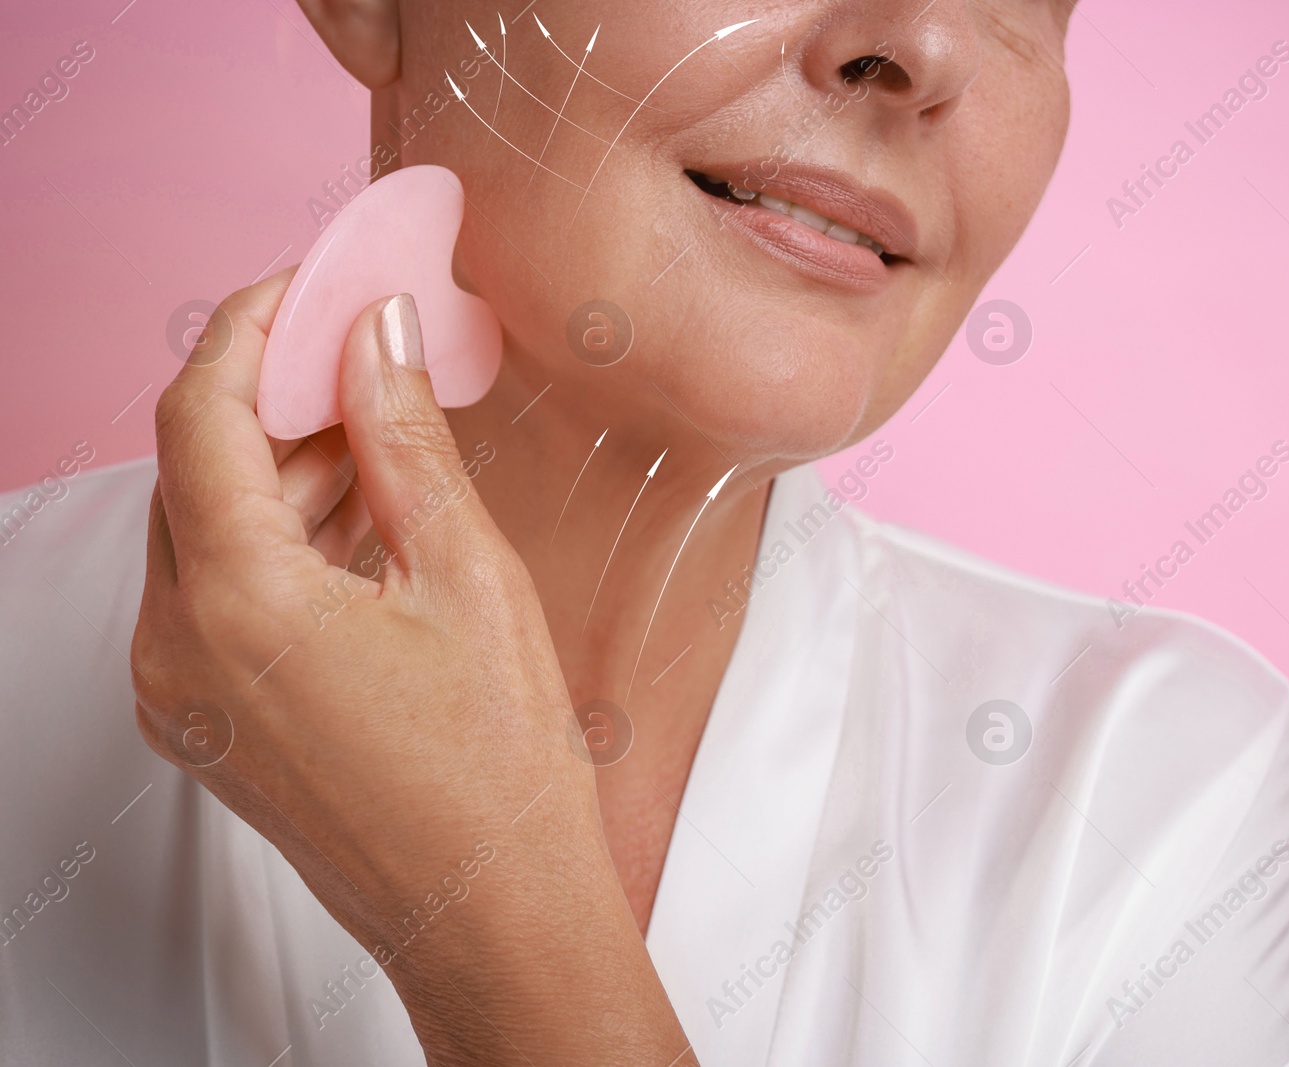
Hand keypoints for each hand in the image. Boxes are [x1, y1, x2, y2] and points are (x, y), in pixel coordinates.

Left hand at [131, 273, 694, 1065]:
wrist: (490, 913)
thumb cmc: (497, 766)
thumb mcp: (464, 578)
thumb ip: (403, 440)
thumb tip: (375, 335)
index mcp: (235, 601)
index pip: (199, 413)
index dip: (252, 329)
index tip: (312, 283)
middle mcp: (174, 646)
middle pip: (191, 468)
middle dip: (269, 395)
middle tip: (357, 349)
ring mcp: (179, 693)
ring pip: (201, 531)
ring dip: (275, 468)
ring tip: (376, 431)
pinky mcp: (205, 722)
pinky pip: (214, 595)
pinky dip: (273, 540)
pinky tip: (355, 518)